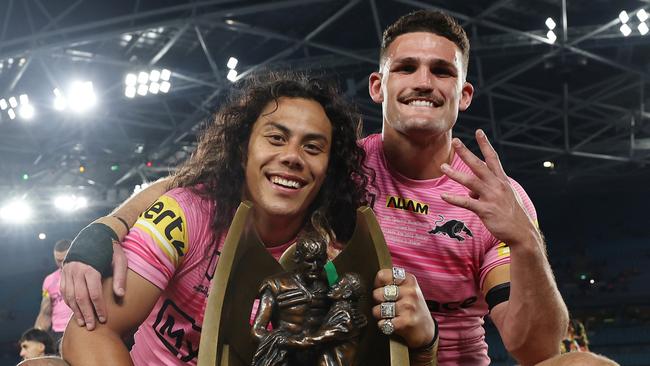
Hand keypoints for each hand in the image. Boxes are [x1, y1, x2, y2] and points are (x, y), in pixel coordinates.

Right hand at [61, 241, 127, 329]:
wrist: (93, 234)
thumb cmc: (110, 249)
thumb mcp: (120, 259)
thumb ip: (120, 277)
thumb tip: (120, 295)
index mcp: (90, 268)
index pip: (94, 293)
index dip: (99, 308)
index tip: (104, 319)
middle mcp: (76, 270)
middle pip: (80, 298)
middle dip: (86, 314)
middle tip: (91, 327)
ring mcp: (68, 271)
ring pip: (69, 296)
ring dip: (75, 311)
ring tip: (82, 322)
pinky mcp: (63, 272)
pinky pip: (64, 291)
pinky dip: (69, 302)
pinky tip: (75, 311)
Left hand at [372, 269, 435, 347]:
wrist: (426, 330)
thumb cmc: (412, 308)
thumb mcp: (407, 289)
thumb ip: (391, 283)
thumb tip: (367, 284)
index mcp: (409, 280)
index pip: (381, 275)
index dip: (377, 285)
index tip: (383, 291)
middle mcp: (410, 291)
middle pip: (376, 293)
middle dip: (378, 302)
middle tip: (388, 306)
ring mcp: (408, 306)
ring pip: (377, 310)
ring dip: (380, 316)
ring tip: (390, 316)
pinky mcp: (406, 321)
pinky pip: (382, 323)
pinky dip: (384, 326)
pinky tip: (393, 324)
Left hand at [440, 129, 537, 245]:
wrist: (522, 233)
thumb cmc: (511, 214)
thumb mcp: (502, 197)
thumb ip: (485, 190)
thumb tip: (470, 192)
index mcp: (502, 180)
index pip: (493, 158)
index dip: (485, 144)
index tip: (479, 131)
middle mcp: (497, 186)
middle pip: (479, 165)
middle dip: (466, 153)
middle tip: (456, 141)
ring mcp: (491, 197)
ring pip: (471, 181)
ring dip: (455, 174)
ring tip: (442, 167)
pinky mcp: (486, 210)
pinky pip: (467, 203)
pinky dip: (454, 199)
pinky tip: (443, 196)